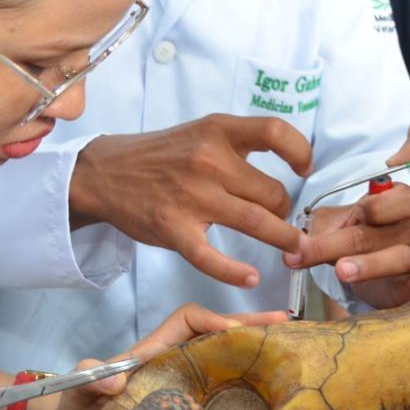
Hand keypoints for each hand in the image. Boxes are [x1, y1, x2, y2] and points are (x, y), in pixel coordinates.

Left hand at [36, 304, 289, 409]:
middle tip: (286, 325)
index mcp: (152, 352)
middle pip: (215, 336)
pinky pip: (219, 391)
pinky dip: (244, 386)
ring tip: (289, 351)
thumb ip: (90, 379)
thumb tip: (114, 378)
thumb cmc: (71, 408)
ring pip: (222, 361)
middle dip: (249, 327)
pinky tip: (267, 393)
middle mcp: (171, 364)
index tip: (235, 331)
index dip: (213, 319)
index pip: (188, 320)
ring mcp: (180, 386)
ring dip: (253, 353)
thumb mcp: (76, 393)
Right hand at [72, 114, 312, 287]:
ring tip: (295, 249)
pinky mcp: (174, 229)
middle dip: (286, 211)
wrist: (105, 174)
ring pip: (256, 222)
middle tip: (286, 221)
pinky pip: (212, 257)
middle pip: (272, 191)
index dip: (299, 150)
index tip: (305, 168)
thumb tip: (289, 163)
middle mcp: (208, 160)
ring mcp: (191, 197)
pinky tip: (251, 278)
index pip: (274, 131)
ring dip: (282, 239)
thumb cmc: (162, 157)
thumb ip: (238, 146)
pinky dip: (235, 273)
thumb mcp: (201, 134)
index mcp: (218, 132)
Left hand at [289, 182, 409, 309]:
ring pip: (397, 257)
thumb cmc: (349, 240)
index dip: (367, 208)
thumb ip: (315, 231)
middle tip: (308, 254)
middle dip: (338, 244)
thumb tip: (295, 246)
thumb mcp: (330, 227)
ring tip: (343, 271)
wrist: (357, 269)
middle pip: (377, 233)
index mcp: (394, 202)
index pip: (391, 198)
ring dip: (369, 264)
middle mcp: (409, 226)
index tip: (348, 218)